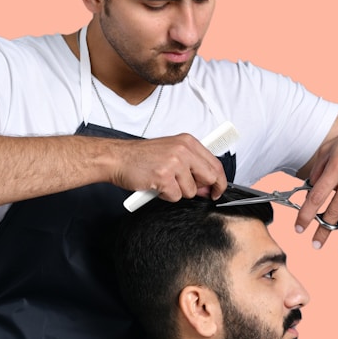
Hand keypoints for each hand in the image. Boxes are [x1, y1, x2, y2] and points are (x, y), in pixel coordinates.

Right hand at [111, 134, 227, 200]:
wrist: (117, 158)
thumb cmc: (142, 157)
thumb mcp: (172, 152)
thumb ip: (192, 166)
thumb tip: (207, 187)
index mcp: (188, 142)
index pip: (215, 164)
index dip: (220, 181)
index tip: (218, 190)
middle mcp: (183, 150)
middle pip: (209, 178)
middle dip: (200, 189)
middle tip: (185, 188)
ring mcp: (174, 163)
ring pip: (191, 191)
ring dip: (177, 192)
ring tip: (163, 181)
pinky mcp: (164, 177)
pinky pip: (175, 197)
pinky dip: (165, 196)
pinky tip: (156, 185)